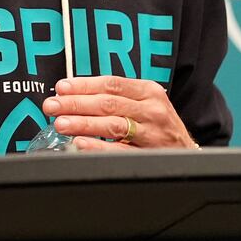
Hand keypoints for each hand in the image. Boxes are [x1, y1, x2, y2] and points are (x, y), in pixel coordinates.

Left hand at [41, 75, 198, 150]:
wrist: (187, 153)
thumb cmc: (158, 126)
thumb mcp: (144, 104)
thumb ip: (116, 98)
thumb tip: (74, 96)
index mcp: (148, 91)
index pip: (111, 84)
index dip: (83, 85)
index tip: (61, 88)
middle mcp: (152, 110)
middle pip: (108, 103)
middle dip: (76, 104)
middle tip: (52, 106)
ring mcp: (152, 133)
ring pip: (112, 125)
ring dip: (83, 123)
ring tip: (61, 124)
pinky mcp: (150, 156)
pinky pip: (121, 151)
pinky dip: (99, 147)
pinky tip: (81, 144)